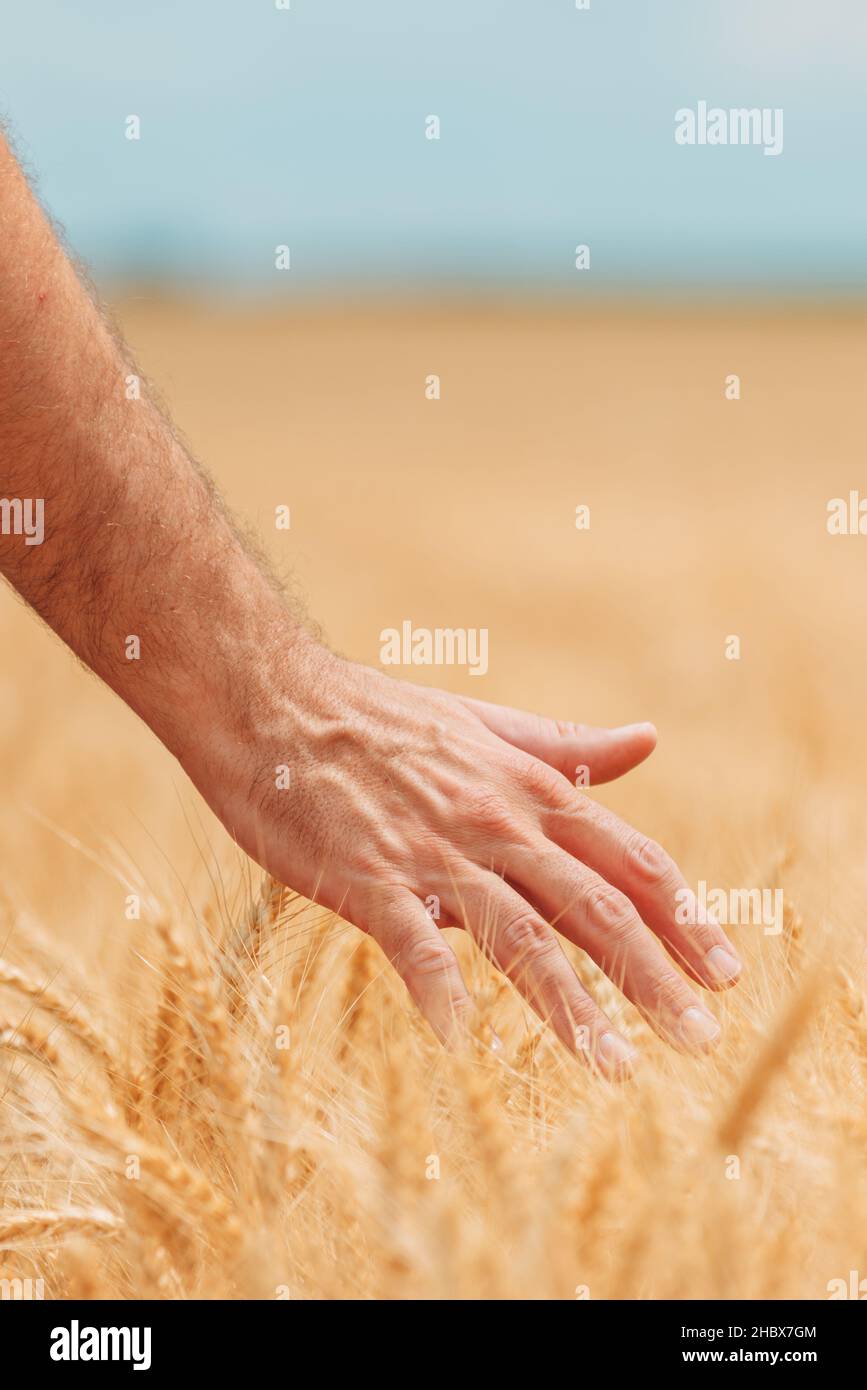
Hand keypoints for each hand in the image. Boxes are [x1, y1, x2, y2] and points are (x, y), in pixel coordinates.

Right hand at [197, 644, 741, 1076]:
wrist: (276, 701)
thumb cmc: (380, 718)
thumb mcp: (487, 726)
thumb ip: (568, 746)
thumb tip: (648, 739)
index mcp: (530, 790)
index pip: (629, 861)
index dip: (684, 918)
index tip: (726, 973)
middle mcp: (497, 823)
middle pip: (594, 906)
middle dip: (654, 975)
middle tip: (701, 1039)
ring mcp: (434, 853)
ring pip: (520, 935)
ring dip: (572, 1005)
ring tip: (616, 1066)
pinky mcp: (368, 877)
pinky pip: (411, 942)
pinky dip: (437, 989)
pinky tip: (459, 1039)